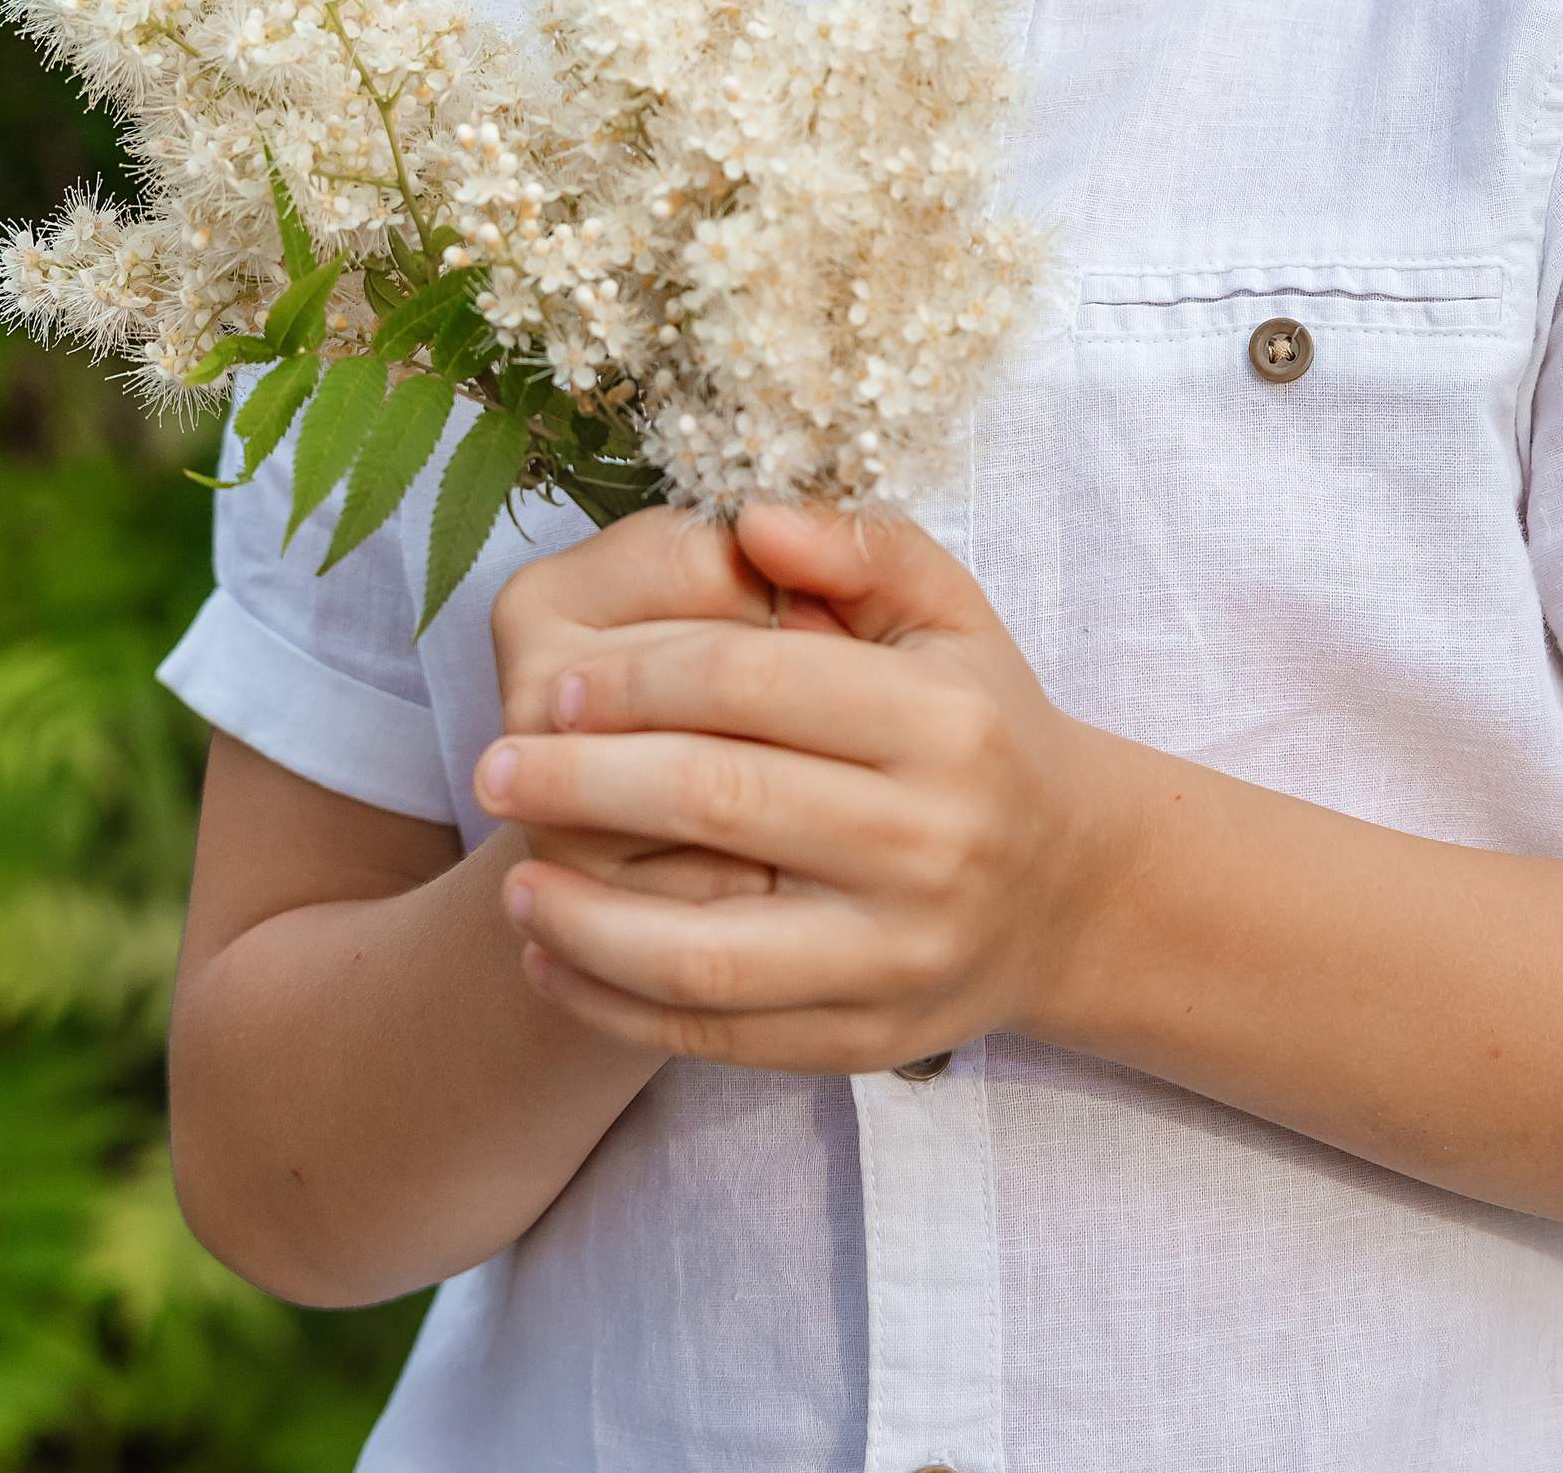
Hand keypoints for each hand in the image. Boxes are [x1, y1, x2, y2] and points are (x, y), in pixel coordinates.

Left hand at [474, 507, 1131, 1071]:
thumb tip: (752, 521)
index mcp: (943, 719)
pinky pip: (718, 1034)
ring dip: (584, 918)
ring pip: (706, 950)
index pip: (752, 684)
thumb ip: (858, 548)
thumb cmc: (982, 724)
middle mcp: (929, 840)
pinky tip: (551, 961)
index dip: (636, 679)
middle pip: (716, 804)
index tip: (555, 683)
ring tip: (509, 883)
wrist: (1072, 886)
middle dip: (581, 785)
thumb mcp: (951, 613)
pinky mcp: (868, 1041)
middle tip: (490, 770)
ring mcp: (899, 953)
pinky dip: (616, 1005)